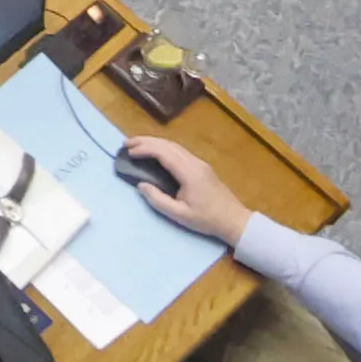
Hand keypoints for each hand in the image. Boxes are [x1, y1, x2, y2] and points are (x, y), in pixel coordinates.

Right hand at [115, 131, 249, 243]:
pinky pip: (179, 151)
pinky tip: (156, 152)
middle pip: (167, 144)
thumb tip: (141, 185)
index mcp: (188, 172)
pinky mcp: (201, 166)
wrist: (234, 220)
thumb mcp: (180, 215)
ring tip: (137, 145)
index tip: (128, 153)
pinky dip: (163, 147)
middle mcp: (194, 162)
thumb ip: (158, 200)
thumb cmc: (207, 219)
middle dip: (146, 141)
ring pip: (174, 145)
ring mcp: (199, 163)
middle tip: (126, 144)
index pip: (163, 152)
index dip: (144, 149)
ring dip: (154, 142)